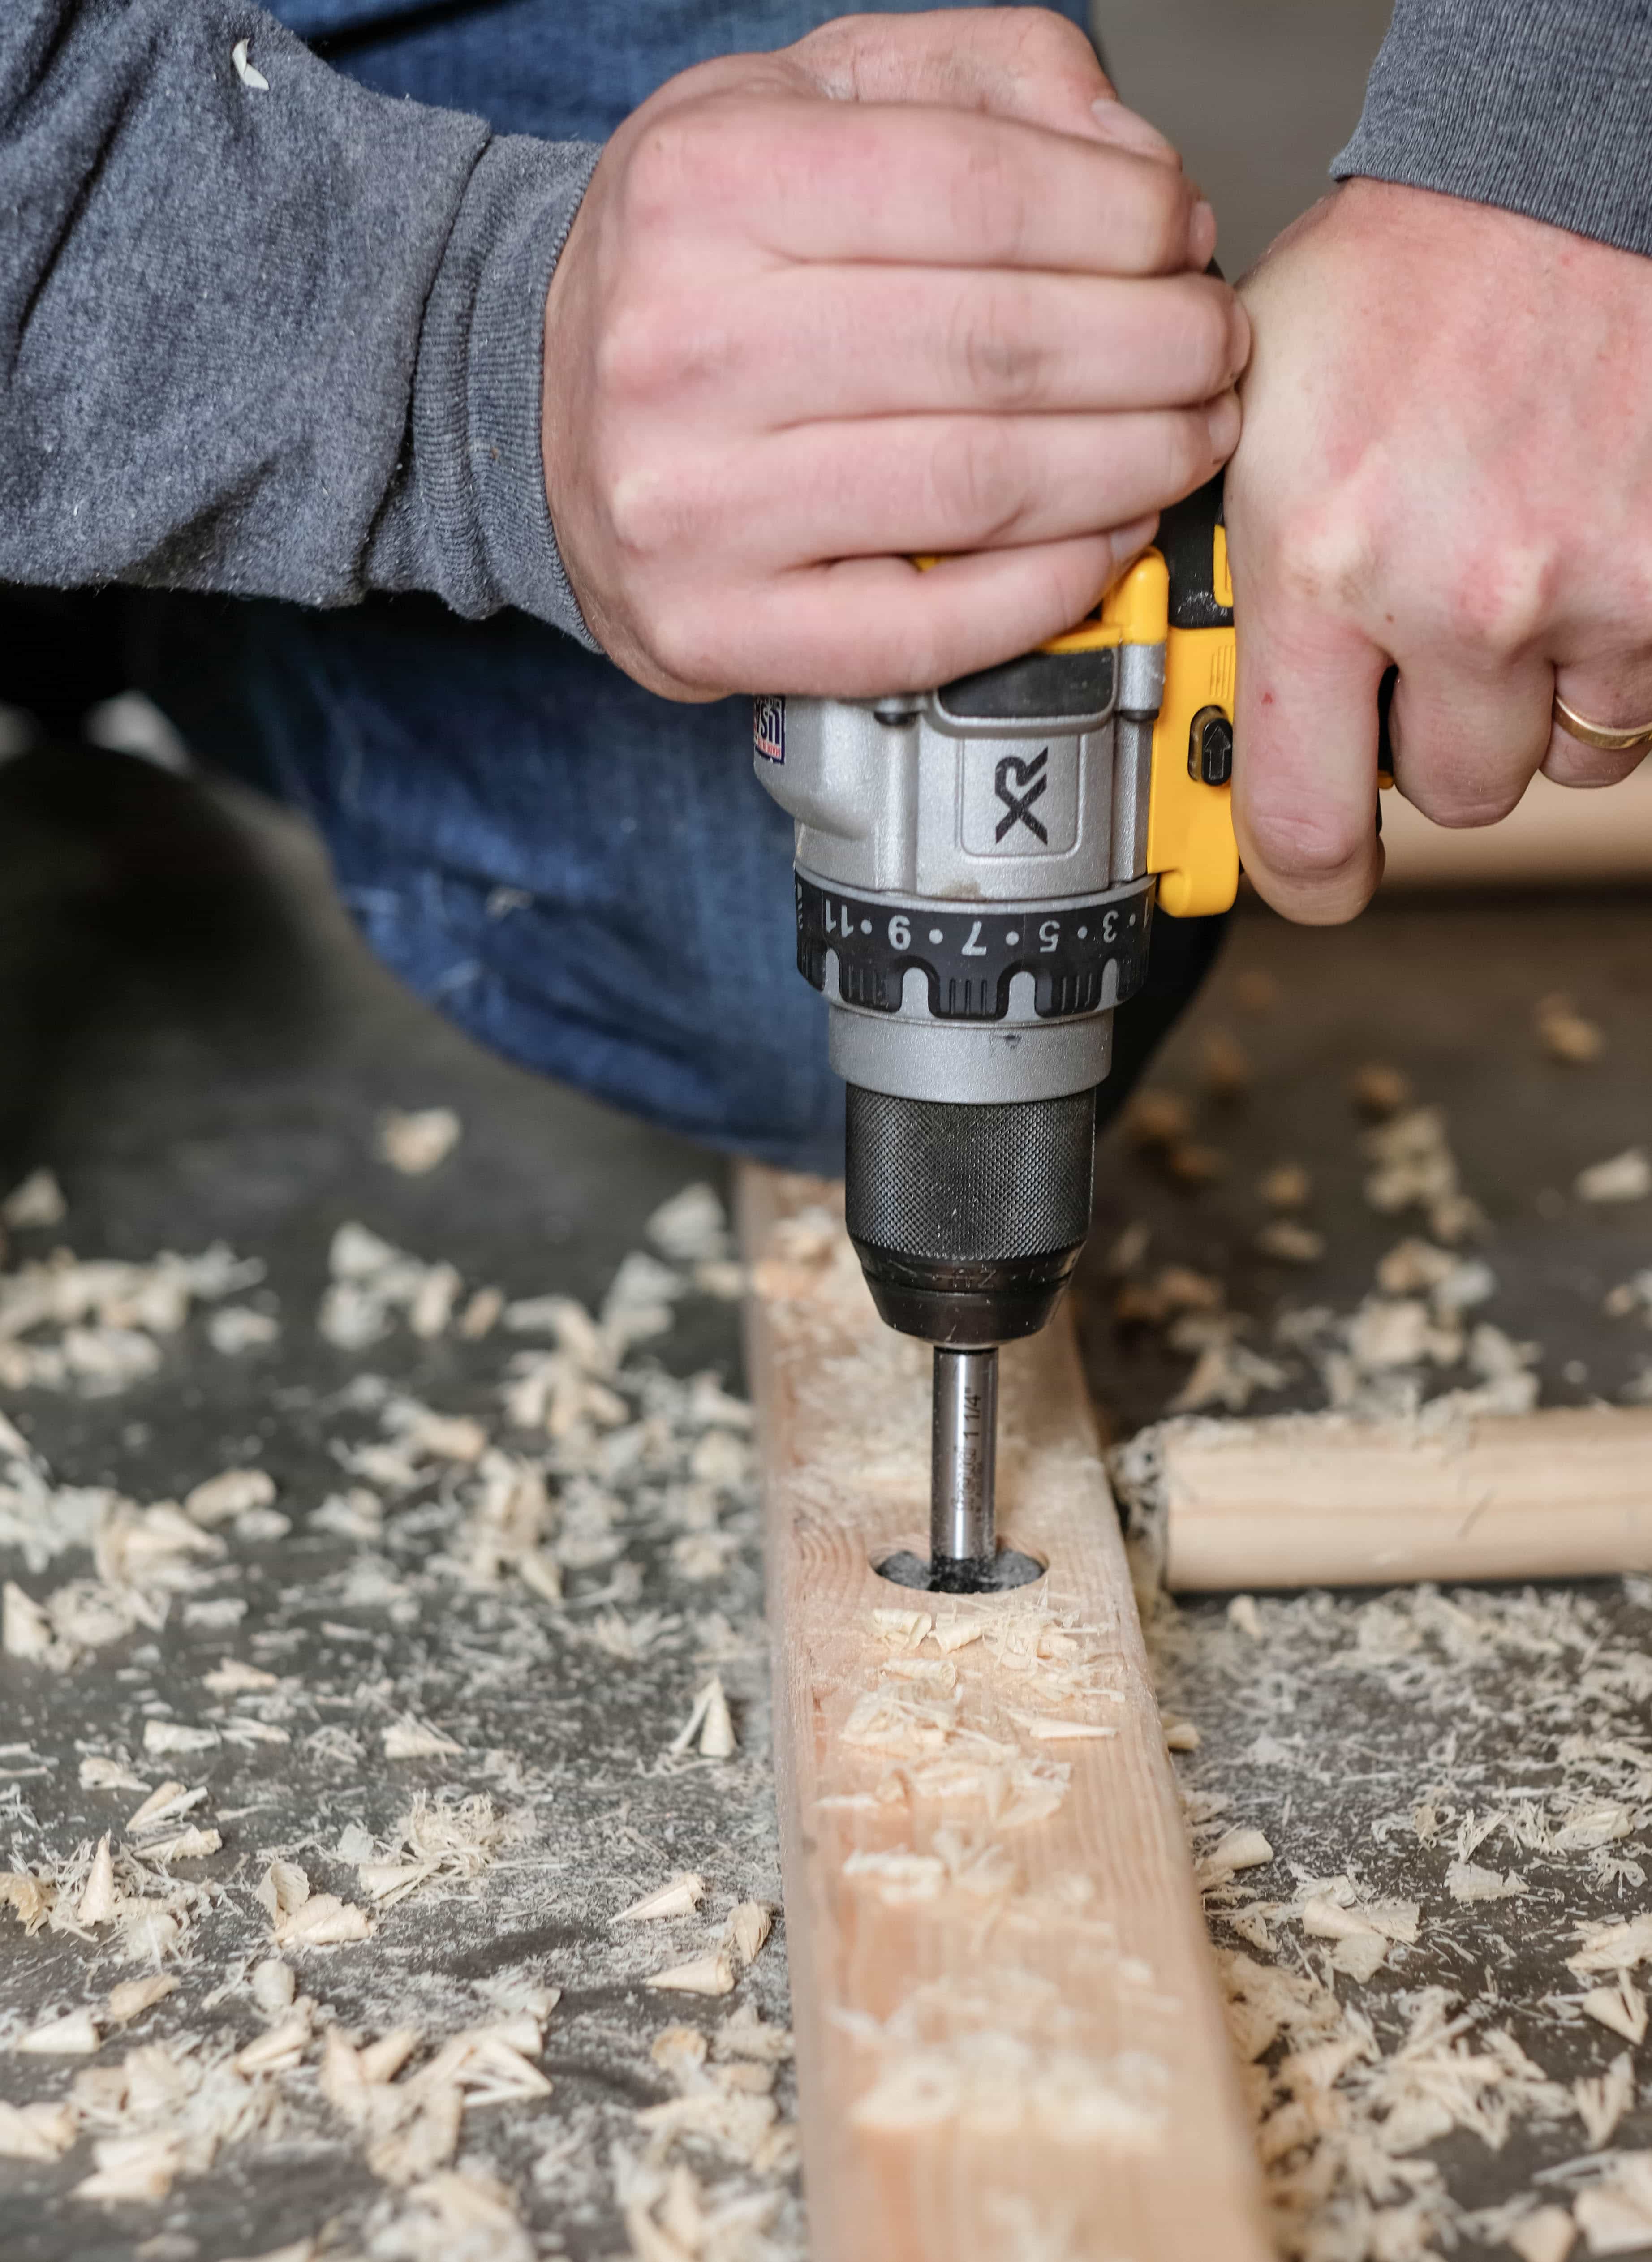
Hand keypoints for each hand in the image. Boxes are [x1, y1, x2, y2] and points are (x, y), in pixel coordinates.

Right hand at [541, 9, 1246, 699]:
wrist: (538, 411)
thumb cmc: (698, 264)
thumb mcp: (804, 103)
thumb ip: (980, 81)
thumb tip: (1138, 165)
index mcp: (707, 185)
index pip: (984, 191)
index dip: (1128, 217)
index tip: (1183, 236)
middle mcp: (683, 346)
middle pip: (1001, 345)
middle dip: (1159, 348)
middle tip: (1214, 349)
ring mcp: (691, 508)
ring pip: (982, 487)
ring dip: (1135, 464)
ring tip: (1190, 436)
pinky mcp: (714, 630)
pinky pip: (928, 626)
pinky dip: (1052, 585)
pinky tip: (1110, 537)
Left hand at [1226, 179, 1651, 921]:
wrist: (1554, 176)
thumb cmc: (1404, 287)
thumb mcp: (1256, 433)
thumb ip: (1243, 581)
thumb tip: (1205, 696)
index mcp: (1324, 560)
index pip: (1305, 823)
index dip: (1307, 879)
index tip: (1313, 878)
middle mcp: (1459, 591)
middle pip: (1452, 796)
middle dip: (1431, 745)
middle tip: (1423, 655)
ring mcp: (1585, 589)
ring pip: (1559, 756)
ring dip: (1527, 704)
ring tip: (1505, 589)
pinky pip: (1639, 698)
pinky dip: (1607, 660)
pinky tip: (1574, 569)